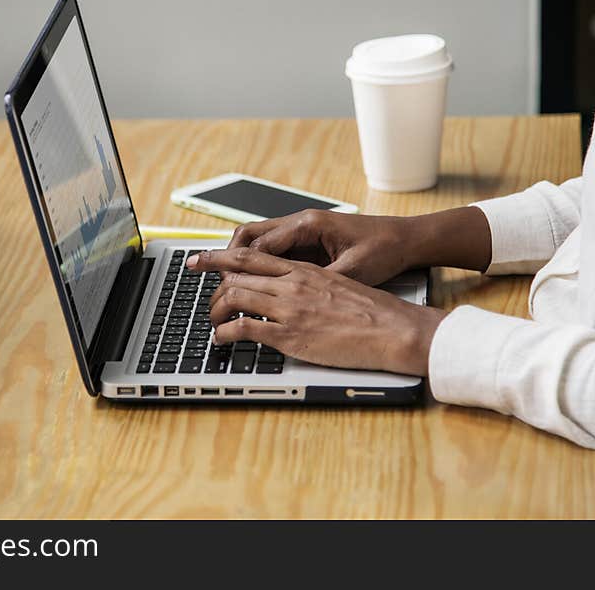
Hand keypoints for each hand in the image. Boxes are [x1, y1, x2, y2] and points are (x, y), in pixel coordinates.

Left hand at [186, 247, 446, 375]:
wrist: (394, 328)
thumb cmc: (374, 312)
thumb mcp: (339, 284)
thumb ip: (312, 284)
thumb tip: (295, 292)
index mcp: (304, 270)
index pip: (252, 256)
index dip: (221, 257)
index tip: (203, 259)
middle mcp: (292, 283)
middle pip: (236, 273)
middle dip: (211, 281)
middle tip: (200, 290)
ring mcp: (289, 308)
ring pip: (235, 296)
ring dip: (216, 310)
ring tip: (213, 320)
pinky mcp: (291, 334)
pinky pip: (244, 328)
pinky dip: (225, 332)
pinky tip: (221, 338)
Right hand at [227, 206, 492, 285]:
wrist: (408, 239)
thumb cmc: (383, 249)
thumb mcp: (352, 271)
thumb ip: (320, 282)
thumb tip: (291, 299)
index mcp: (307, 225)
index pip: (258, 243)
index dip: (234, 263)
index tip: (217, 279)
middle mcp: (301, 223)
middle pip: (249, 236)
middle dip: (226, 255)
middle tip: (205, 272)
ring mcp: (304, 232)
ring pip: (259, 242)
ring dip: (240, 260)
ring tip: (221, 281)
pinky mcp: (309, 242)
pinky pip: (275, 251)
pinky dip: (258, 264)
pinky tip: (252, 282)